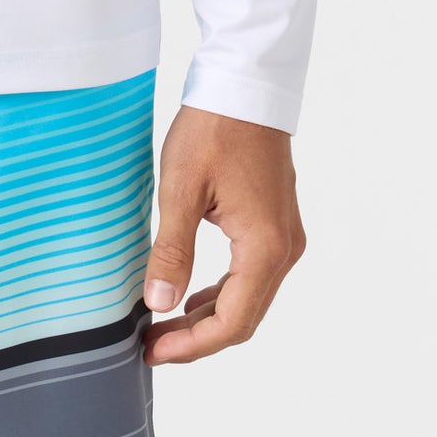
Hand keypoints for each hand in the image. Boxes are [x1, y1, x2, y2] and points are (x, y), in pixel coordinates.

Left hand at [142, 104, 306, 365]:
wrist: (245, 85)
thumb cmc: (213, 129)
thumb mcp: (181, 190)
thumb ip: (172, 252)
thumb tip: (159, 306)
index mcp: (265, 248)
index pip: (232, 322)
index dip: (192, 345)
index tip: (153, 351)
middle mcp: (284, 250)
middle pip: (244, 317)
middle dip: (197, 336)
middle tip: (151, 345)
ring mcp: (284, 237)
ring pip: (248, 297)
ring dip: (208, 316)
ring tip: (163, 324)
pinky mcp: (276, 223)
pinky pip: (251, 274)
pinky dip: (220, 291)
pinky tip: (189, 293)